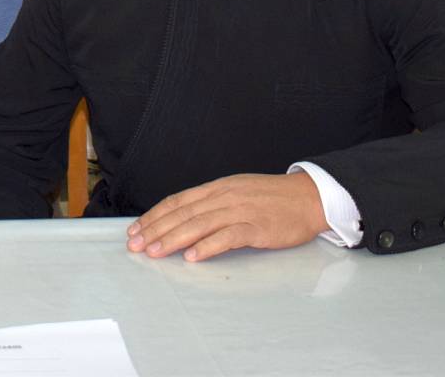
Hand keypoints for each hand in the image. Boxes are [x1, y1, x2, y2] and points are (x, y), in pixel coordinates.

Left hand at [124, 172, 327, 261]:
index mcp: (217, 188)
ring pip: (200, 224)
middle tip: (136, 245)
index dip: (154, 216)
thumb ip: (211, 204)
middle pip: (183, 213)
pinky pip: (228, 236)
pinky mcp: (257, 227)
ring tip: (155, 252)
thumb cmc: (272, 198)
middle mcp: (224, 196)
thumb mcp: (236, 192)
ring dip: (174, 239)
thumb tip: (182, 219)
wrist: (310, 197)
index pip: (177, 201)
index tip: (135, 230)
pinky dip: (209, 246)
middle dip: (156, 230)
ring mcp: (240, 210)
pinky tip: (193, 257)